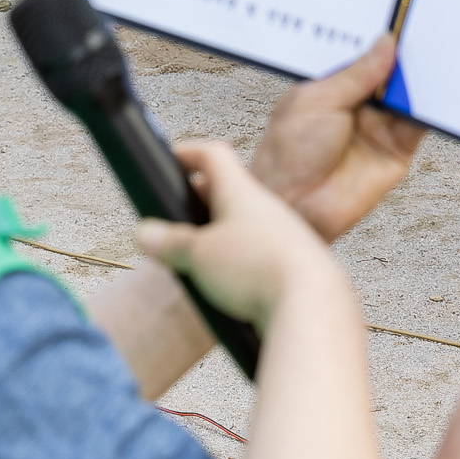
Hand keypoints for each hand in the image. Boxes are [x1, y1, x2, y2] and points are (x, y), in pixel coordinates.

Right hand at [138, 140, 336, 327]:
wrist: (312, 305)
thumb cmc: (258, 269)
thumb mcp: (198, 255)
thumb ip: (170, 242)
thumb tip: (146, 233)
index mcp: (241, 192)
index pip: (213, 155)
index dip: (189, 153)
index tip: (171, 158)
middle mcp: (265, 208)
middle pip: (228, 191)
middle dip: (200, 201)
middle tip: (177, 216)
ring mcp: (282, 235)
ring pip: (244, 225)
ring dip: (219, 234)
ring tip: (196, 256)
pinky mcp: (291, 264)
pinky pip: (258, 252)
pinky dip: (238, 260)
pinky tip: (226, 283)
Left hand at [250, 34, 424, 242]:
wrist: (295, 205)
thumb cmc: (288, 154)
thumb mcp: (318, 101)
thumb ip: (357, 74)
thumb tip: (386, 43)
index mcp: (335, 87)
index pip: (367, 57)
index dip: (384, 40)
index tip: (404, 15)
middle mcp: (361, 105)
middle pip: (393, 73)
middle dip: (409, 55)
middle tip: (428, 27)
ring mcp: (381, 127)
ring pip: (410, 96)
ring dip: (423, 79)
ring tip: (439, 52)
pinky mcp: (398, 150)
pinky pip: (420, 125)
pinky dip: (432, 109)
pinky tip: (441, 90)